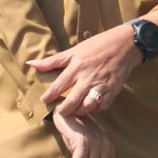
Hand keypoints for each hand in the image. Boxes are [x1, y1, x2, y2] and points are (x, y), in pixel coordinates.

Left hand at [27, 25, 141, 117]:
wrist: (126, 45)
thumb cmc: (97, 46)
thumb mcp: (74, 50)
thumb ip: (53, 60)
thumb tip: (31, 64)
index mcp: (77, 67)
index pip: (59, 86)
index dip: (50, 96)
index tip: (44, 101)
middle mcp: (88, 78)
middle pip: (72, 101)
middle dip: (63, 110)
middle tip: (59, 112)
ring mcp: (101, 86)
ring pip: (87, 106)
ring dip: (79, 111)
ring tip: (74, 111)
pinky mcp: (113, 91)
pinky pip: (102, 106)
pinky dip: (95, 109)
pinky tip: (90, 107)